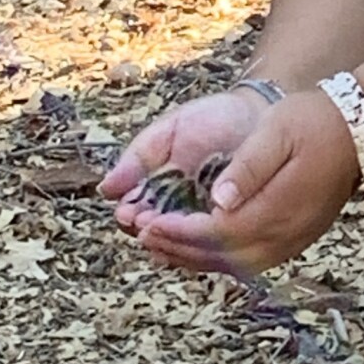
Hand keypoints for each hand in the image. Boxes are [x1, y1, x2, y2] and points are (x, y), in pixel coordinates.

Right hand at [103, 88, 265, 270]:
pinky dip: (207, 247)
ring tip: (170, 230)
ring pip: (183, 248)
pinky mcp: (234, 228)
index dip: (130, 216)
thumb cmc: (210, 121)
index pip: (135, 215)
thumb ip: (138, 158)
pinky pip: (217, 248)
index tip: (128, 212)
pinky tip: (201, 239)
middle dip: (149, 233)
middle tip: (147, 223)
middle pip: (155, 237)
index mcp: (157, 193)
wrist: (258, 114)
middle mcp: (178, 214)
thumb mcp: (168, 133)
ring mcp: (205, 223)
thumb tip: (105, 189)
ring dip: (173, 244)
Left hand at [104, 90, 358, 274]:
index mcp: (276, 209)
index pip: (217, 233)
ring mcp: (293, 241)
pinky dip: (221, 260)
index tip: (149, 224)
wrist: (361, 131)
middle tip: (144, 238)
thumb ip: (247, 167)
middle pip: (223, 257)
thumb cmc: (313, 123)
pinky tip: (201, 250)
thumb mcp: (276, 132)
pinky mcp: (296, 239)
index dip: (180, 232)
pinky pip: (252, 262)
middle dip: (180, 250)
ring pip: (237, 265)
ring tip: (163, 248)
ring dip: (197, 259)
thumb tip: (218, 201)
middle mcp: (285, 235)